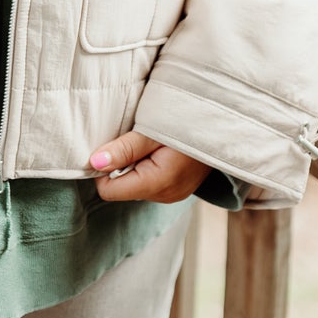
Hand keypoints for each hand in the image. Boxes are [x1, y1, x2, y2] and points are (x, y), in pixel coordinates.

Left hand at [89, 133, 207, 203]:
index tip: (113, 146)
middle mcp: (165, 196)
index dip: (104, 167)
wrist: (224, 124)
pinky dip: (146, 167)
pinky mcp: (177, 189)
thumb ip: (123, 149)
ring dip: (134, 164)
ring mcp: (173, 195)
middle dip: (121, 165)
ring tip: (150, 144)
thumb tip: (94, 163)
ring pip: (134, 185)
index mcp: (157, 184)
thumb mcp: (152, 131)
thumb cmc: (188, 122)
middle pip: (121, 188)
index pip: (109, 190)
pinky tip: (159, 150)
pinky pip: (149, 183)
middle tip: (137, 141)